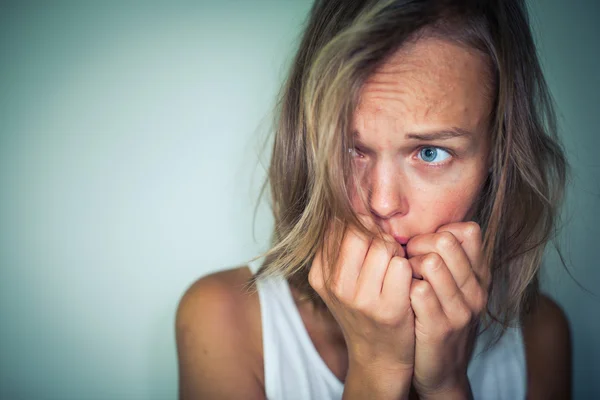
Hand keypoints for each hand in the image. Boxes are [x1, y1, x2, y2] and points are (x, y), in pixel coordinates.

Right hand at [308, 219, 414, 375]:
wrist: (378, 356)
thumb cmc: (363, 310)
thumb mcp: (339, 281)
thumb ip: (340, 247)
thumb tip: (352, 206)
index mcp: (320, 274)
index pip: (338, 225)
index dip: (361, 226)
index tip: (369, 241)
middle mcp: (335, 286)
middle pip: (362, 231)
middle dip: (379, 236)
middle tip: (386, 254)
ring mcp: (360, 300)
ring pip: (385, 246)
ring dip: (397, 253)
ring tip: (396, 270)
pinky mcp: (388, 309)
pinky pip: (402, 265)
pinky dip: (409, 269)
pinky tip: (406, 283)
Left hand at [406, 222, 489, 397]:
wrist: (442, 372)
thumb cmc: (439, 319)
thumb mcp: (454, 288)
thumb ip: (448, 258)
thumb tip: (426, 225)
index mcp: (480, 276)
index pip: (468, 231)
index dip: (439, 231)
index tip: (423, 247)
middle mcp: (476, 290)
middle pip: (446, 241)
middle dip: (418, 244)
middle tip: (407, 260)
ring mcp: (460, 310)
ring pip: (431, 262)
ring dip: (408, 266)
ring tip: (404, 278)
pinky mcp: (439, 327)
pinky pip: (418, 290)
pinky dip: (404, 287)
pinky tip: (401, 295)